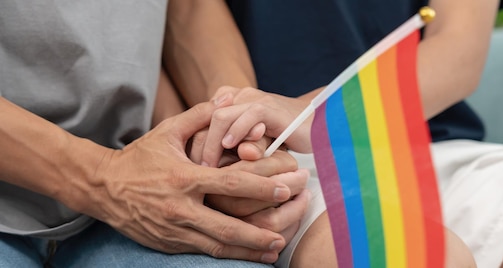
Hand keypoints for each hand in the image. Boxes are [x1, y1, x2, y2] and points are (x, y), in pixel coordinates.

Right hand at [76, 102, 305, 262]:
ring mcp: (174, 230)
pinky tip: (247, 256)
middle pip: (229, 227)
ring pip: (218, 247)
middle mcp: (181, 208)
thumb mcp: (168, 131)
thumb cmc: (140, 157)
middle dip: (260, 232)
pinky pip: (203, 252)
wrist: (102, 187)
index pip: (230, 184)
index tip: (285, 189)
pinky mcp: (169, 244)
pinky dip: (228, 256)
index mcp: (184, 178)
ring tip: (275, 251)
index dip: (261, 188)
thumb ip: (200, 116)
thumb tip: (227, 98)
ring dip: (248, 251)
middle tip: (286, 232)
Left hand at [197, 86, 312, 167]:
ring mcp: (255, 99)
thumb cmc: (283, 139)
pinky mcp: (270, 107)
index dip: (192, 145)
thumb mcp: (253, 145)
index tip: (191, 170)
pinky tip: (232, 148)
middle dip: (198, 146)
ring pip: (221, 116)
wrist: (317, 126)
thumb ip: (233, 150)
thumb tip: (207, 168)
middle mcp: (239, 97)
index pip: (200, 121)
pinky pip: (248, 116)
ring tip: (209, 165)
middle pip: (206, 118)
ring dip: (213, 143)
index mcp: (231, 102)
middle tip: (197, 171)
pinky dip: (237, 132)